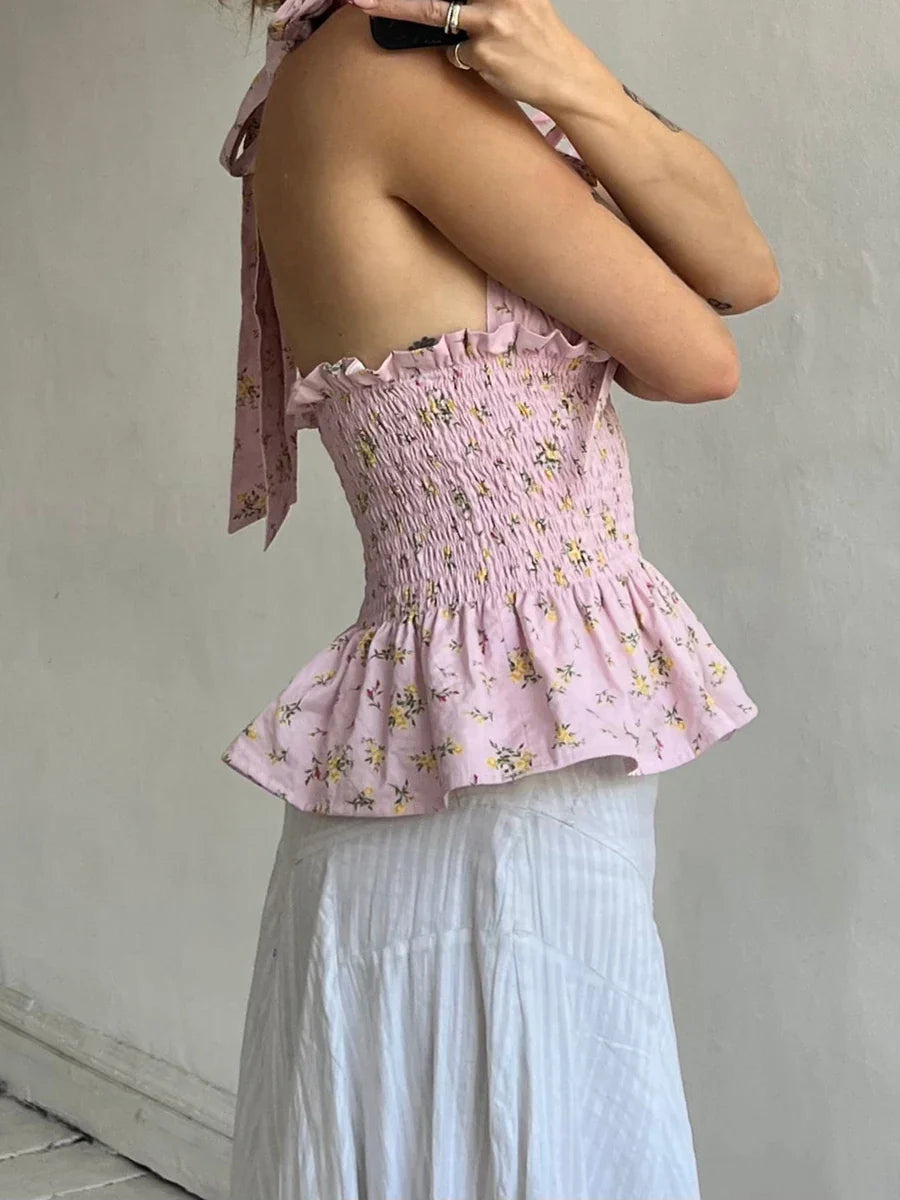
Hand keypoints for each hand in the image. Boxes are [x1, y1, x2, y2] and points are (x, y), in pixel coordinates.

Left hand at [352, 0, 590, 110]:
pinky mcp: (484, 54)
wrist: (566, 76)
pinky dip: (463, 59)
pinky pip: (455, 54)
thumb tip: (443, 4)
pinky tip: (486, 63)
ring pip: (434, 13)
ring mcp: (491, 22)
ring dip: (398, 10)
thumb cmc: (539, 40)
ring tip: (366, 3)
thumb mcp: (519, 2)